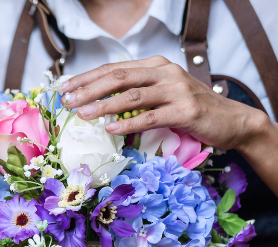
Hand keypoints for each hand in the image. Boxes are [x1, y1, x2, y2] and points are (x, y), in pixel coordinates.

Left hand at [60, 56, 268, 151]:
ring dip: (104, 105)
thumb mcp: (161, 95)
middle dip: (89, 89)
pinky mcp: (186, 110)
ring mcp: (177, 90)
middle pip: (119, 78)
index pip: (114, 69)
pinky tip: (111, 129)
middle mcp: (165, 73)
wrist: (232, 121)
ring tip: (82, 114)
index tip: (64, 88)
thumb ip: (136, 94)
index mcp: (155, 66)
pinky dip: (129, 123)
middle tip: (67, 101)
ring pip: (132, 96)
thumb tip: (96, 103)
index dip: (86, 78)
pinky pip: (151, 116)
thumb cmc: (189, 110)